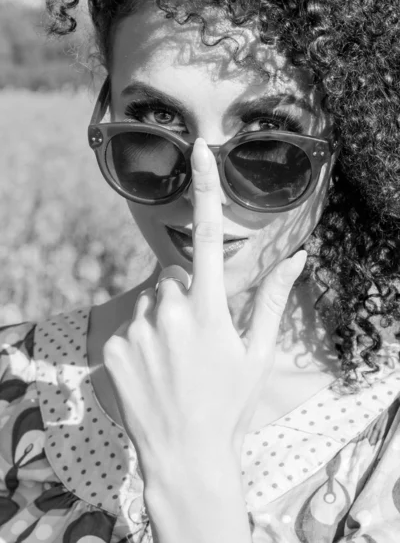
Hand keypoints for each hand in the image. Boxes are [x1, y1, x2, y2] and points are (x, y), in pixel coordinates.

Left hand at [102, 137, 306, 473]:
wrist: (186, 457)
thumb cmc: (231, 404)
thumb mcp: (258, 354)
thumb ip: (274, 299)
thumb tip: (298, 258)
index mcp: (209, 309)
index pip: (208, 236)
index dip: (205, 189)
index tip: (200, 150)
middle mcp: (168, 312)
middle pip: (174, 279)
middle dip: (186, 297)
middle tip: (198, 341)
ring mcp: (135, 331)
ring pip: (150, 304)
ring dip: (161, 321)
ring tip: (175, 362)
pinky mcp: (111, 349)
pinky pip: (128, 329)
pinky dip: (140, 343)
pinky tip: (153, 374)